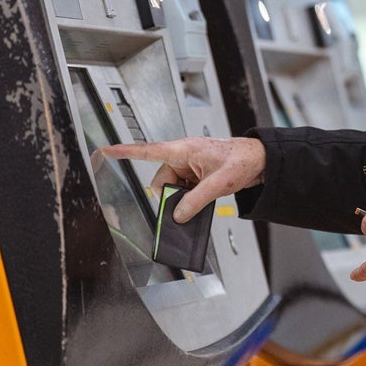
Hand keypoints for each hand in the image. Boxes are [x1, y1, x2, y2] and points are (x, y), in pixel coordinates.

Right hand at [99, 137, 264, 222]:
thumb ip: (196, 201)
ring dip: (183, 196)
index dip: (125, 152)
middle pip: (161, 180)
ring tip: (204, 195)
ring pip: (172, 187)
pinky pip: (183, 189)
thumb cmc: (242, 159)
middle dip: (171, 194)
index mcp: (184, 150)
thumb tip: (178, 214)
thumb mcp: (219, 184)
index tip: (106, 150)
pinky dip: (189, 197)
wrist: (259, 159)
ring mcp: (189, 165)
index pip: (148, 151)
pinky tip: (202, 197)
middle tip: (188, 202)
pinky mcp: (196, 174)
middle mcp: (183, 156)